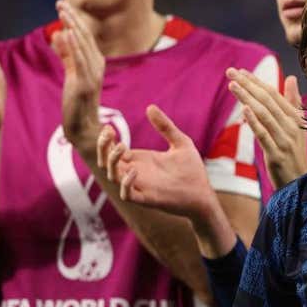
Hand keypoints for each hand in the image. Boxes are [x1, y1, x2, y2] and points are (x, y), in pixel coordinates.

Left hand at [52, 0, 104, 155]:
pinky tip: (67, 31)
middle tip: (60, 3)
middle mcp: (97, 65)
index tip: (62, 6)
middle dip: (72, 18)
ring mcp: (93, 74)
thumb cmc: (77, 102)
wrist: (82, 127)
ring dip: (72, 26)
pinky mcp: (85, 83)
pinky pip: (79, 60)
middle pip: (84, 36)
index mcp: (95, 62)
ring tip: (63, 11)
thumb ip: (66, 54)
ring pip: (82, 44)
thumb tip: (59, 34)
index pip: (84, 36)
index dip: (74, 20)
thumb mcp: (71, 74)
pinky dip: (74, 44)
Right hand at [98, 104, 217, 220]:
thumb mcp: (180, 142)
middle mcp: (135, 173)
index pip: (113, 150)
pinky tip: (134, 171)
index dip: (106, 139)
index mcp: (140, 160)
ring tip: (122, 146)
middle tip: (108, 132)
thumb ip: (165, 126)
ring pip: (113, 177)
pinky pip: (128, 194)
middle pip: (106, 162)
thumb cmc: (191, 170)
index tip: (109, 127)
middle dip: (103, 148)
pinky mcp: (147, 199)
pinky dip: (126, 183)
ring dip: (112, 162)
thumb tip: (150, 107)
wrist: (204, 194)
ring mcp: (140, 186)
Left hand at [227, 70, 306, 188]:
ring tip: (232, 85)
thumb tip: (291, 78)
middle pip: (267, 100)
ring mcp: (284, 140)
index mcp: (296, 117)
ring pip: (264, 114)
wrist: (300, 181)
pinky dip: (254, 121)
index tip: (241, 71)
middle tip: (231, 72)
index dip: (257, 82)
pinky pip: (263, 135)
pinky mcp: (276, 154)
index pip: (274, 94)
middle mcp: (291, 126)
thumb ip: (294, 101)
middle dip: (248, 84)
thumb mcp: (298, 125)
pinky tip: (244, 109)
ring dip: (247, 98)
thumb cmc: (295, 151)